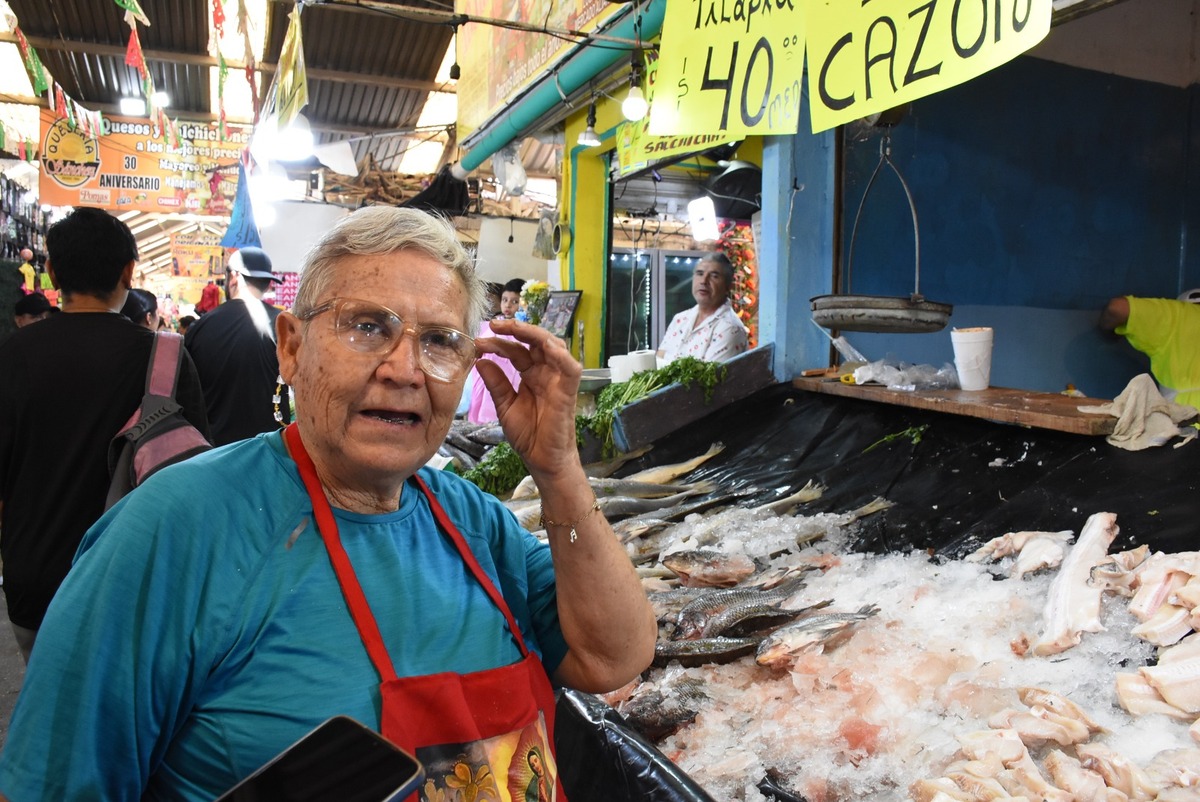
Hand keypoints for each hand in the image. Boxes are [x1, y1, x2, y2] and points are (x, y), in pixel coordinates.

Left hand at [474, 318, 581, 477]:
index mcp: (531, 375)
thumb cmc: (528, 436)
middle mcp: (546, 373)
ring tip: (512, 328)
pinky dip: (560, 355)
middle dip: (516, 329)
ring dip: (534, 334)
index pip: (516, 351)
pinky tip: (544, 346)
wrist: (542, 461)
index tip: (477, 342)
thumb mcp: (505, 406)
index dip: (498, 343)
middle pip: (535, 342)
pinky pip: (570, 368)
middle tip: (493, 324)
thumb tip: (481, 361)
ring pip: (553, 347)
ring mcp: (558, 381)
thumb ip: (496, 383)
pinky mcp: (568, 392)